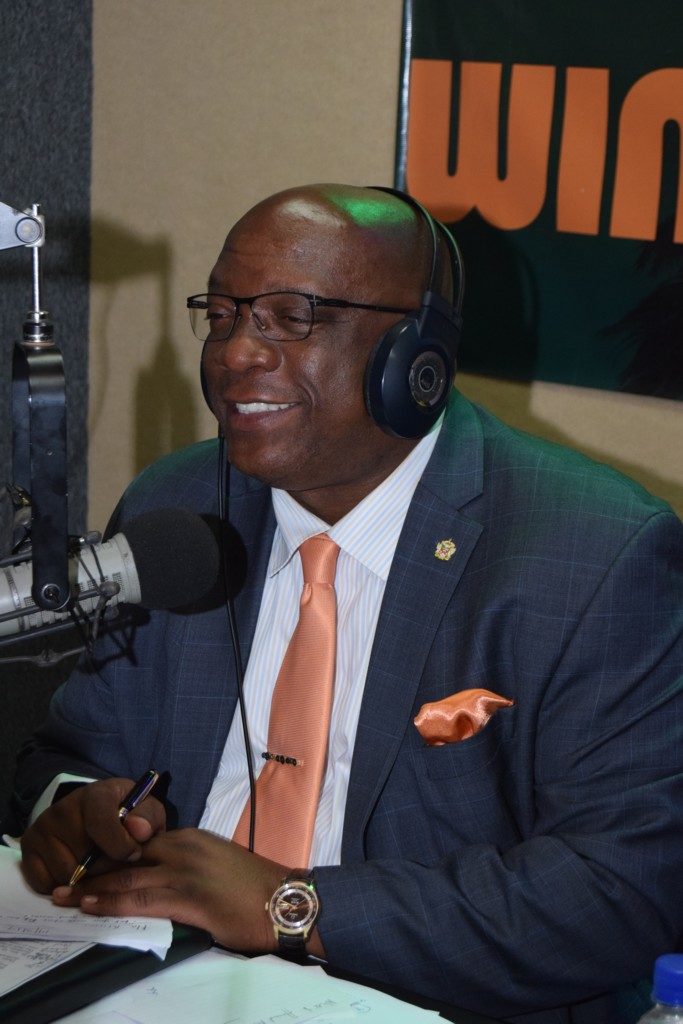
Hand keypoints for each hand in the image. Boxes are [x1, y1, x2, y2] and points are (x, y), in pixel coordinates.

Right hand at [20, 778, 165, 893]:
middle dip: (104, 868)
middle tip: (114, 863)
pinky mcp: (28, 848)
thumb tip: (138, 831)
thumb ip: (148, 818)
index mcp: (95, 794)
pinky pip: (44, 883)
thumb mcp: (145, 810)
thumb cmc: (126, 814)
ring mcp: (42, 828)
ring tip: (96, 867)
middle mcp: (63, 808)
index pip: (102, 823)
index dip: (120, 846)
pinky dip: (61, 886)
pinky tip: (75, 873)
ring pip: (64, 874)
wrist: (95, 813)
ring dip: (84, 880)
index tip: (133, 855)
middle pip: (83, 857)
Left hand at [53, 829, 285, 952]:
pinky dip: (111, 903)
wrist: (284, 900)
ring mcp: (184, 870)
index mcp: (189, 838)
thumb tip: (160, 878)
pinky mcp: (188, 896)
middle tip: (63, 878)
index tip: (86, 863)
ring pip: (126, 877)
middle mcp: (183, 847)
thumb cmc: (254, 888)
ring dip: (90, 888)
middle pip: (125, 854)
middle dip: (91, 868)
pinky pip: (140, 899)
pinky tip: (91, 907)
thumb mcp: (216, 863)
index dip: (109, 853)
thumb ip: (187, 864)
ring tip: (63, 895)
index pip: (138, 840)